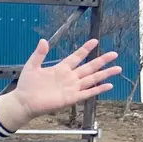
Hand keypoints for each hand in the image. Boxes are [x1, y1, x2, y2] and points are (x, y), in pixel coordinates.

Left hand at [0, 37, 120, 130]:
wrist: (24, 102)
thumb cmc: (26, 85)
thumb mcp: (32, 66)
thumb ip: (39, 54)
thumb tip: (43, 40)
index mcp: (60, 68)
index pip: (76, 57)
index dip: (85, 49)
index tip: (95, 41)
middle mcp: (69, 77)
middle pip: (89, 67)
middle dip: (102, 60)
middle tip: (114, 54)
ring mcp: (71, 88)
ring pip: (92, 79)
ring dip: (105, 74)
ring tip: (118, 68)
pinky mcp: (71, 98)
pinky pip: (88, 93)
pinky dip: (98, 89)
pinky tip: (109, 85)